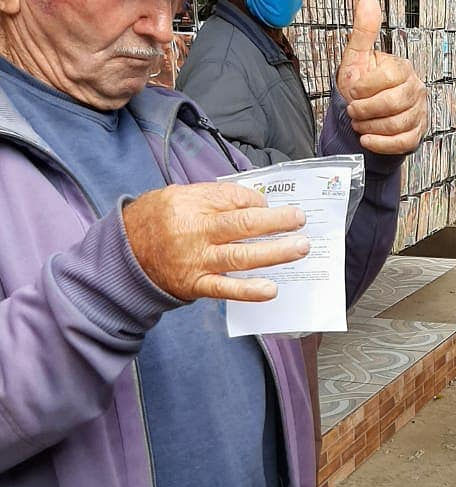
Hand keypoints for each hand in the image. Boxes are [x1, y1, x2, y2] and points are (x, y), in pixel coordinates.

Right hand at [123, 182, 309, 301]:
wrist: (124, 256)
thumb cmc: (157, 222)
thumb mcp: (179, 196)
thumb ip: (216, 197)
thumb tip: (256, 201)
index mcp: (189, 204)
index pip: (233, 198)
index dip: (258, 201)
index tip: (270, 205)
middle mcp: (194, 232)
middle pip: (243, 224)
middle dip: (277, 222)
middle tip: (300, 220)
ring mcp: (196, 260)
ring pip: (242, 256)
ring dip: (275, 253)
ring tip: (300, 248)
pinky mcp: (196, 284)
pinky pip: (226, 289)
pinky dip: (249, 290)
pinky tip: (271, 288)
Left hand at [337, 0, 427, 154]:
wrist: (363, 116)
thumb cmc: (360, 88)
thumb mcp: (357, 59)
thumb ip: (363, 32)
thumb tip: (367, 0)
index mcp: (402, 69)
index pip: (387, 78)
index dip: (365, 89)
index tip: (353, 92)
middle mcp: (415, 90)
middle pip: (393, 104)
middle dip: (366, 110)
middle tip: (353, 111)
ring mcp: (418, 113)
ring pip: (397, 124)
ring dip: (371, 127)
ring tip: (359, 124)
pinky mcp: (416, 134)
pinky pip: (403, 142)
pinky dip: (381, 143)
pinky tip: (367, 139)